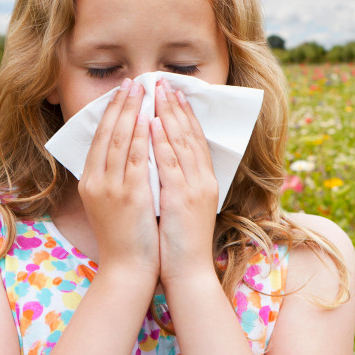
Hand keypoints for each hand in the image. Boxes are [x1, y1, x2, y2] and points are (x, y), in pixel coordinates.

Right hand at [77, 79, 158, 280]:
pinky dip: (141, 136)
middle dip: (120, 105)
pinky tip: (149, 118)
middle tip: (133, 82)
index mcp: (89, 182)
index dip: (111, 112)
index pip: (99, 138)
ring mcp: (109, 188)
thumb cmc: (124, 238)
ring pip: (119, 140)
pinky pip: (135, 159)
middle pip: (107, 134)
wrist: (127, 269)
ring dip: (132, 112)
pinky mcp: (127, 196)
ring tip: (143, 90)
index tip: (122, 92)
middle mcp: (95, 181)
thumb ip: (114, 178)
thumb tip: (125, 152)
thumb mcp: (111, 204)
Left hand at [150, 79, 219, 281]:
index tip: (173, 92)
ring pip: (181, 143)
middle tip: (164, 81)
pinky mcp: (182, 199)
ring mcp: (194, 188)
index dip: (184, 114)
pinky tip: (150, 124)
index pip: (195, 139)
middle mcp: (203, 180)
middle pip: (190, 134)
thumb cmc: (180, 244)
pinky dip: (160, 142)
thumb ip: (175, 183)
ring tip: (157, 92)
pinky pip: (169, 164)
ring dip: (168, 115)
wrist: (188, 273)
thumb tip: (160, 163)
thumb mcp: (180, 207)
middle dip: (176, 106)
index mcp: (204, 181)